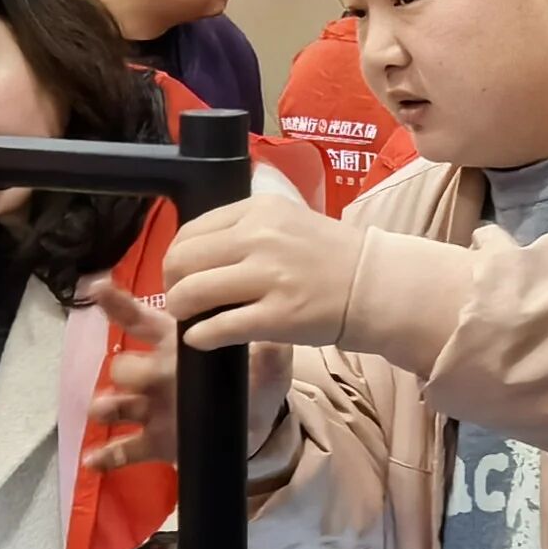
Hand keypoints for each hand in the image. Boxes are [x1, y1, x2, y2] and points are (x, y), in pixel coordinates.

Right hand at [86, 281, 289, 469]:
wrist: (253, 428)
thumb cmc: (250, 382)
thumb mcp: (267, 366)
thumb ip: (270, 353)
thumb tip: (275, 341)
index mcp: (175, 345)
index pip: (140, 319)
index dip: (117, 303)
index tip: (98, 289)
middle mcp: (155, 373)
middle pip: (125, 365)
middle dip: (126, 369)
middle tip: (137, 375)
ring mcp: (150, 408)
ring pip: (116, 404)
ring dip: (106, 407)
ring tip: (105, 410)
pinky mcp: (153, 441)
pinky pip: (124, 449)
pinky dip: (107, 455)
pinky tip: (95, 459)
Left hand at [165, 185, 360, 350]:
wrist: (374, 285)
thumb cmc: (330, 256)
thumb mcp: (287, 220)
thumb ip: (244, 227)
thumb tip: (196, 249)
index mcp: (259, 209)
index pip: (191, 231)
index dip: (177, 258)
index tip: (182, 275)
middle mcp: (260, 238)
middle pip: (183, 260)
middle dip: (173, 285)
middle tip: (182, 299)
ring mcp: (269, 277)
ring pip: (193, 292)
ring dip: (181, 310)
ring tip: (189, 318)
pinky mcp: (278, 316)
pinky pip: (219, 327)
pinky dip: (200, 336)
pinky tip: (202, 338)